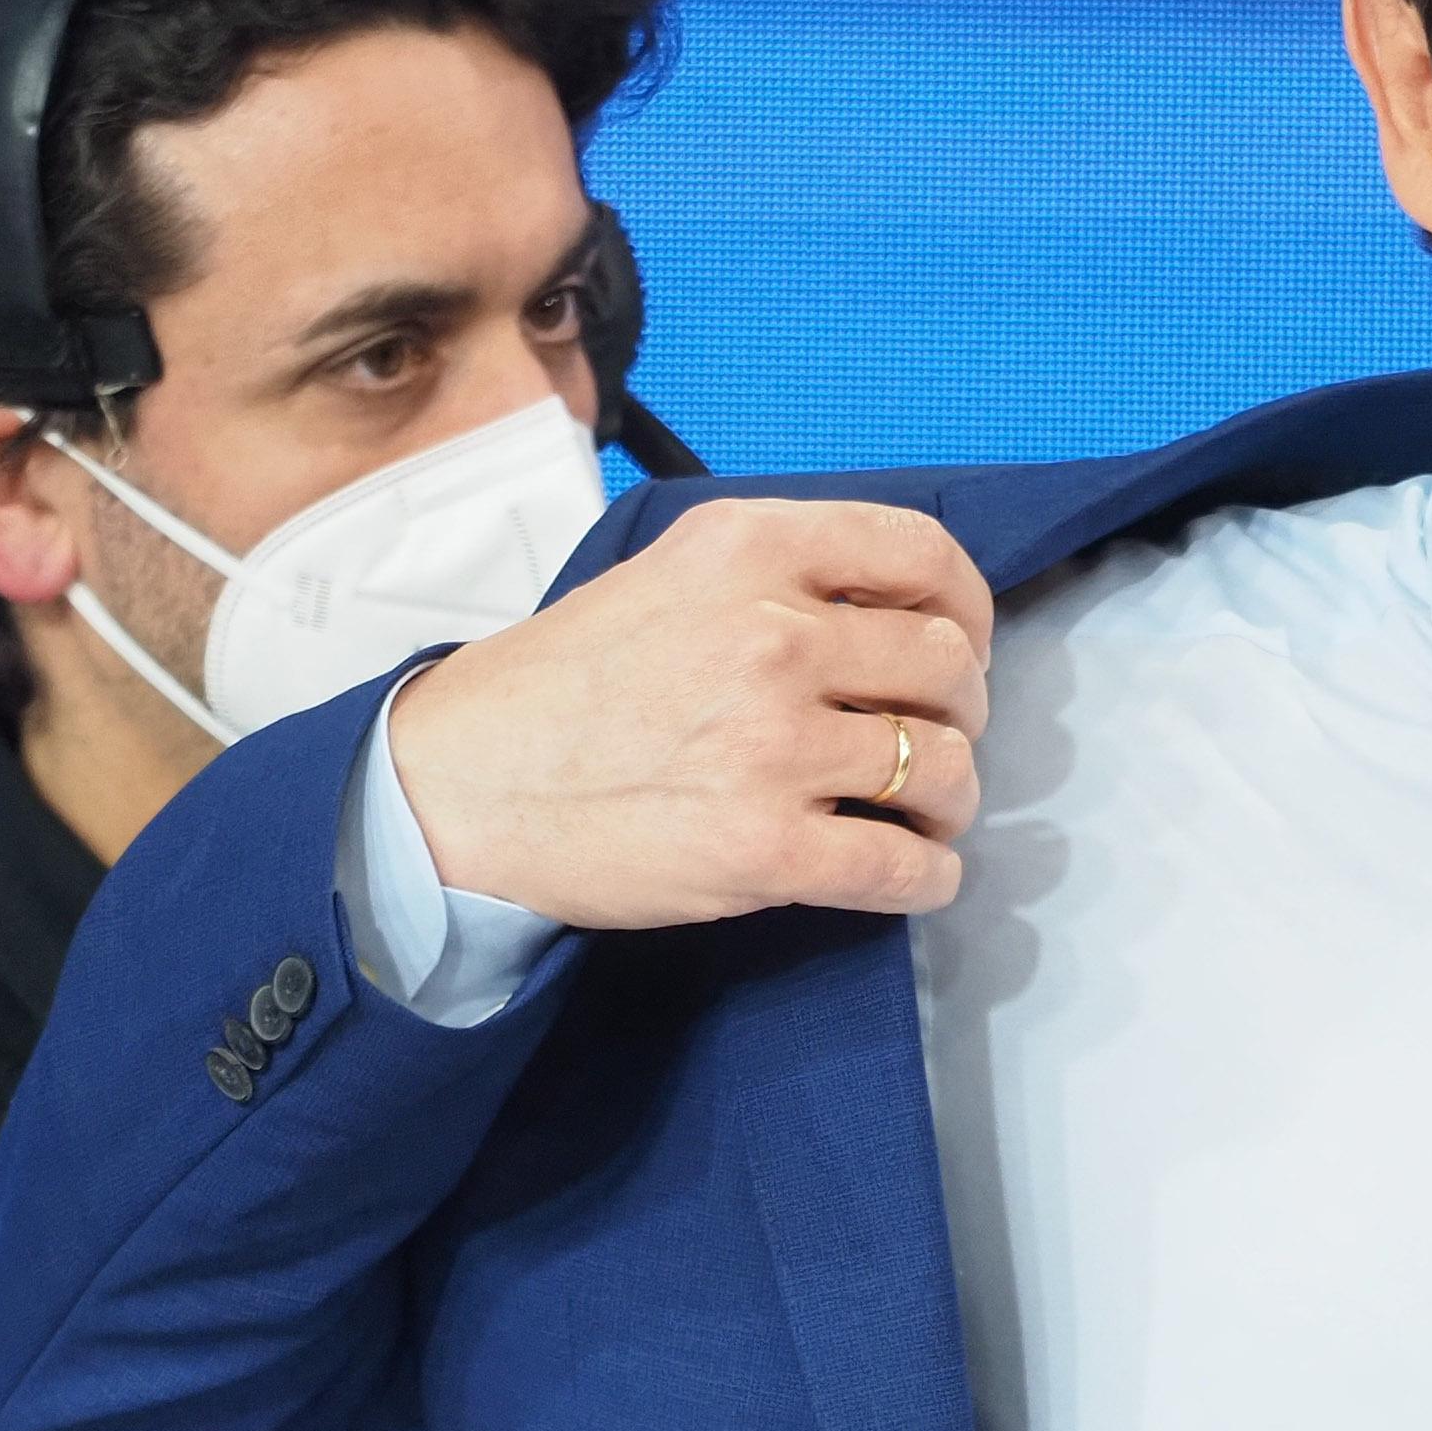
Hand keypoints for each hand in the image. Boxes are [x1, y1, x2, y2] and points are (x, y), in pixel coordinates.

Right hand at [389, 495, 995, 925]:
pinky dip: (930, 879)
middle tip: (929, 740)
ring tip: (918, 811)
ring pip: (941, 769)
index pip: (923, 558)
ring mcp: (774, 744)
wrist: (465, 784)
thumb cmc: (566, 685)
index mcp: (750, 551)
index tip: (962, 645)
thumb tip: (900, 616)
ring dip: (948, 798)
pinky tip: (912, 874)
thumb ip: (781, 579)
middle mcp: (773, 636)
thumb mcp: (672, 576)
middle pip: (946, 670)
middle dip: (958, 713)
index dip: (966, 609)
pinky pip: (905, 868)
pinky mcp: (767, 847)